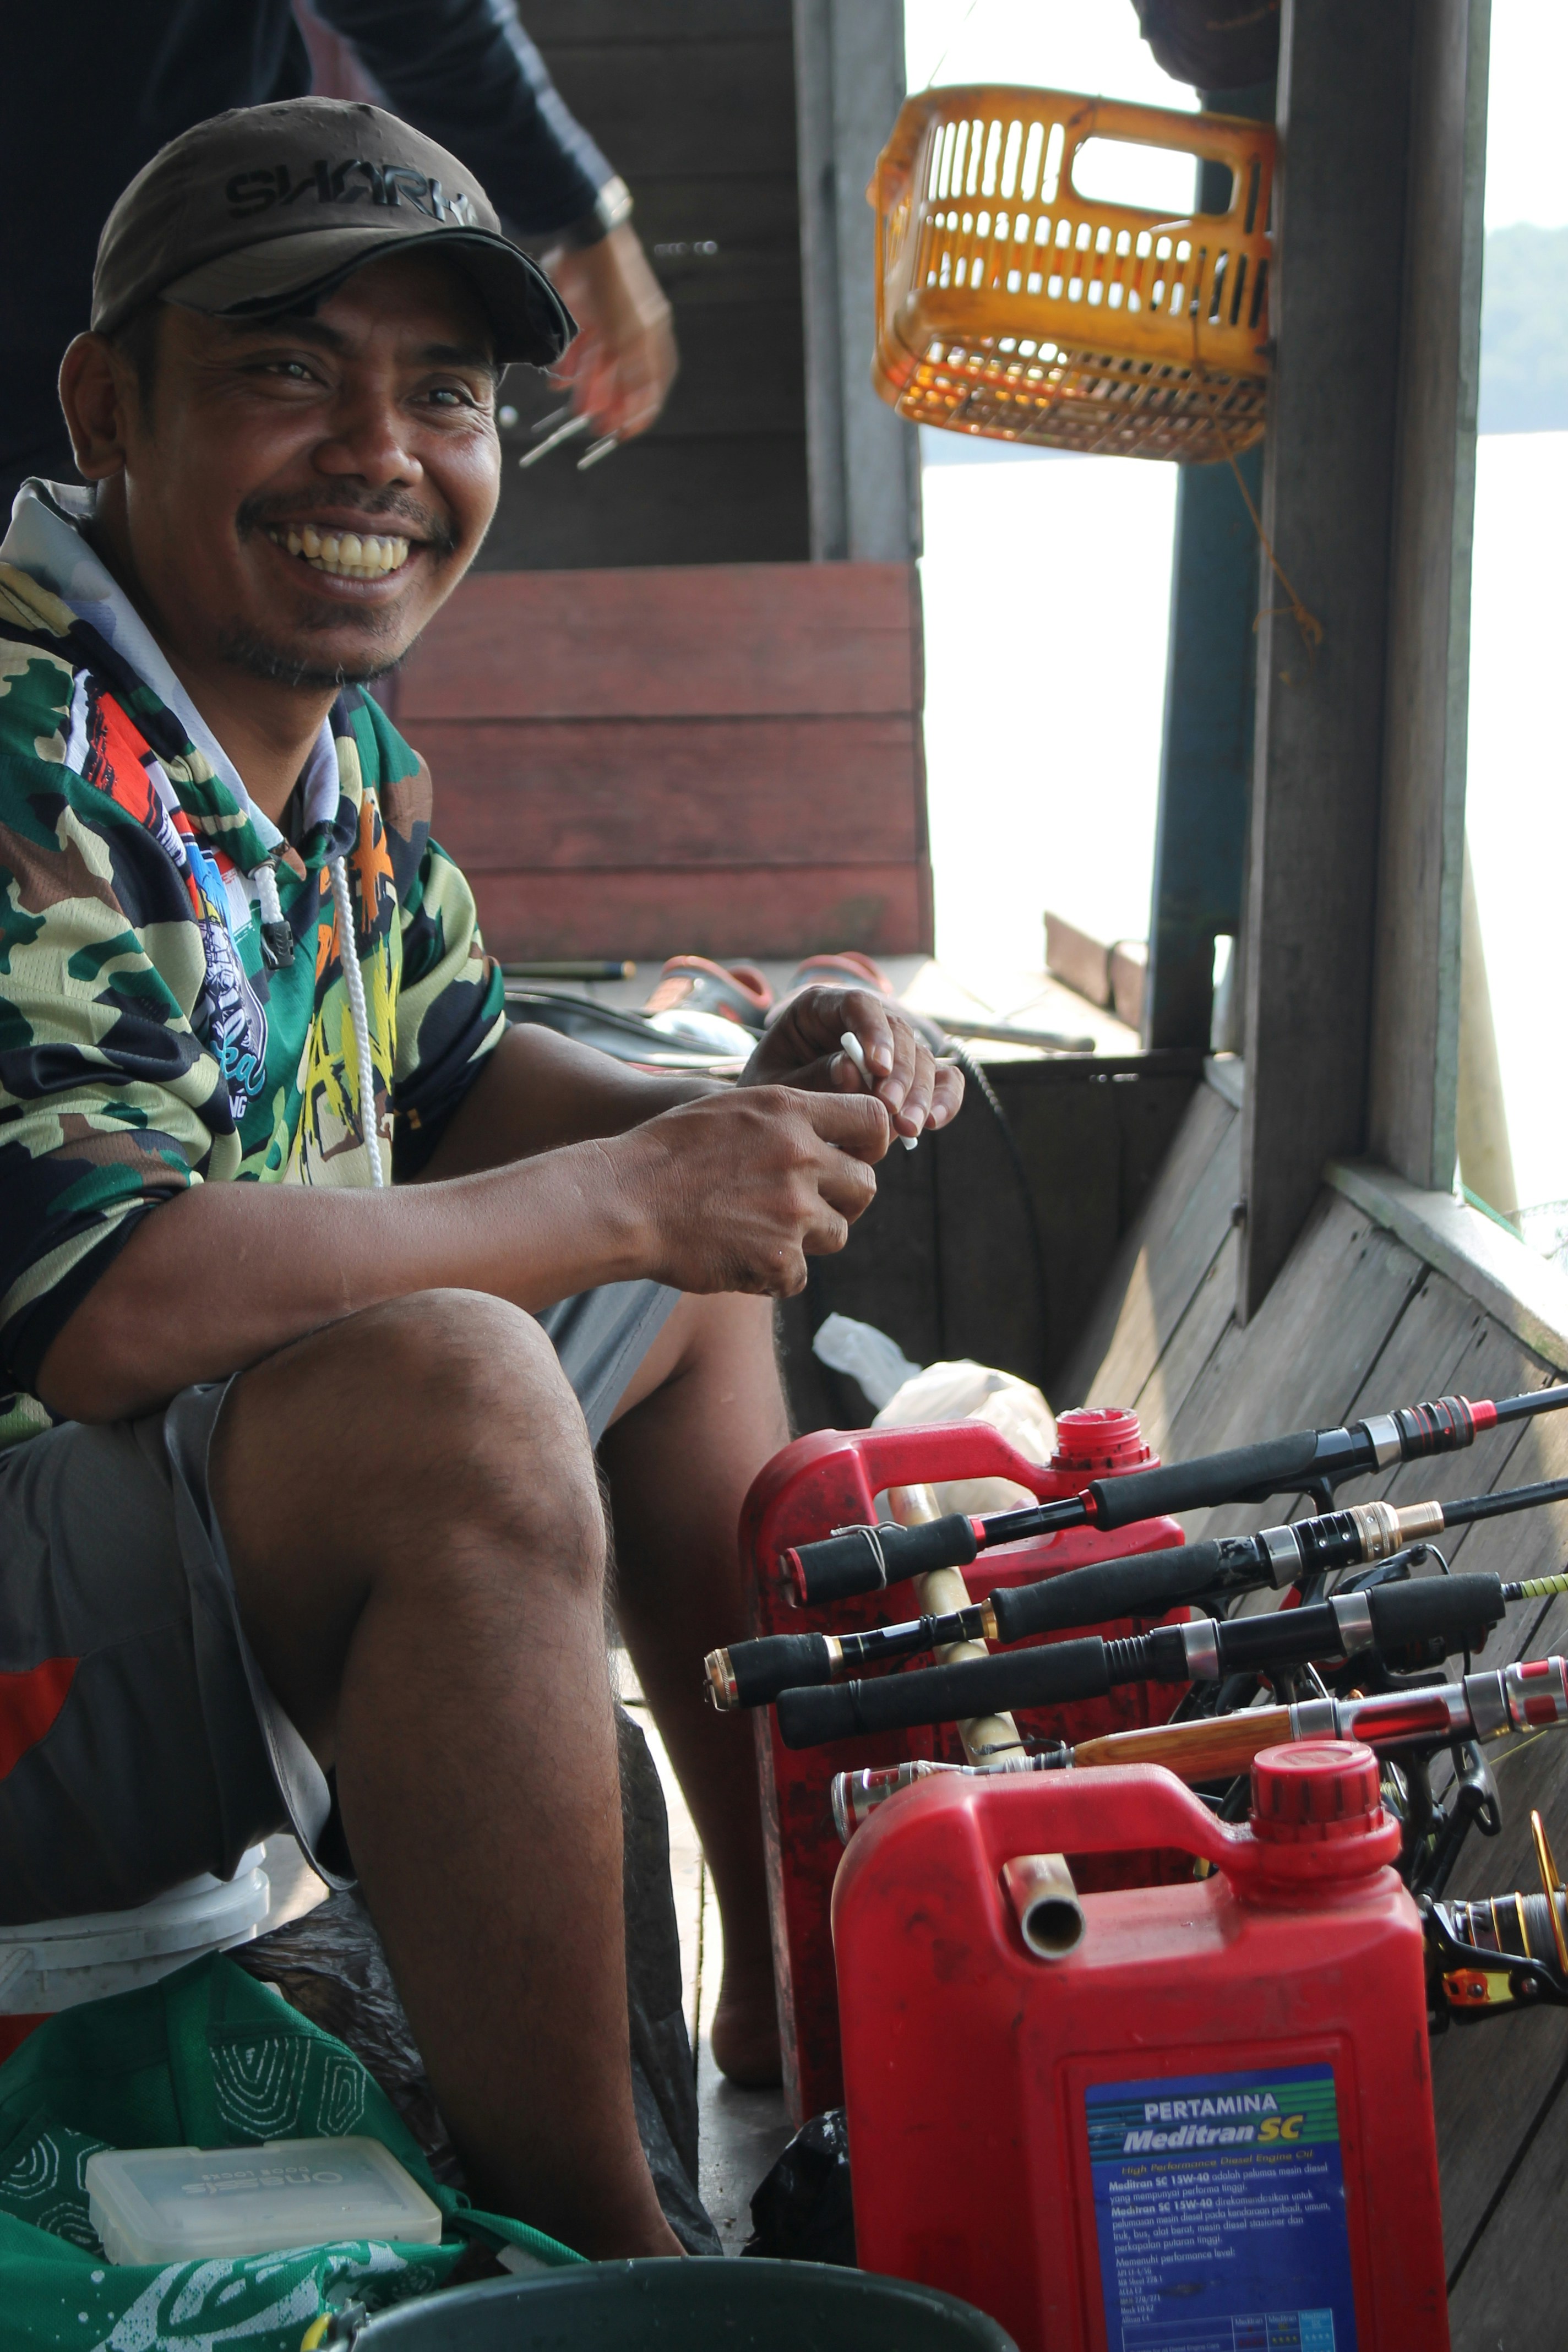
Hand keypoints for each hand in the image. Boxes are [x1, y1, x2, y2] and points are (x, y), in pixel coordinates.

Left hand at [549, 225, 677, 440]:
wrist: (585, 238)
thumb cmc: (615, 285)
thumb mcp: (630, 337)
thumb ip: (635, 374)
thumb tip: (640, 407)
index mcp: (651, 335)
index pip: (653, 382)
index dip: (642, 409)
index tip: (626, 432)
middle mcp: (631, 329)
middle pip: (623, 376)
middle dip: (610, 403)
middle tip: (596, 426)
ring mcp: (606, 320)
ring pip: (599, 364)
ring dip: (589, 388)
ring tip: (576, 409)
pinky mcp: (582, 310)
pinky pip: (578, 346)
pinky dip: (570, 364)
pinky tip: (561, 380)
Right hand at [615, 1086, 889, 1295]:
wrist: (623, 1200)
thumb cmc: (667, 1152)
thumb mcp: (730, 1108)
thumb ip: (785, 1117)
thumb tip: (830, 1133)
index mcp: (790, 1111)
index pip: (874, 1120)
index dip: (870, 1143)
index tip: (853, 1156)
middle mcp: (800, 1157)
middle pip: (866, 1185)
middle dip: (842, 1198)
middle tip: (804, 1204)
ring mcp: (793, 1211)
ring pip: (837, 1233)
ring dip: (806, 1237)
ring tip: (757, 1228)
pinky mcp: (779, 1259)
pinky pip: (799, 1276)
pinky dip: (772, 1273)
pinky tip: (736, 1255)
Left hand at [740, 987, 964, 1146]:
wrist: (771, 1115)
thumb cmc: (766, 1092)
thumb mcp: (774, 1085)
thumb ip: (810, 1077)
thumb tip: (852, 1071)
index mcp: (820, 1007)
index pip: (857, 1004)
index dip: (873, 1031)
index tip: (876, 1067)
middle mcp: (862, 1021)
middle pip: (897, 1032)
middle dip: (899, 1073)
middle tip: (889, 1110)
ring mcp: (891, 1048)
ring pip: (922, 1058)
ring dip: (920, 1093)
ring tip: (907, 1128)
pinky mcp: (910, 1076)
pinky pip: (940, 1080)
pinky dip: (943, 1099)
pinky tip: (933, 1122)